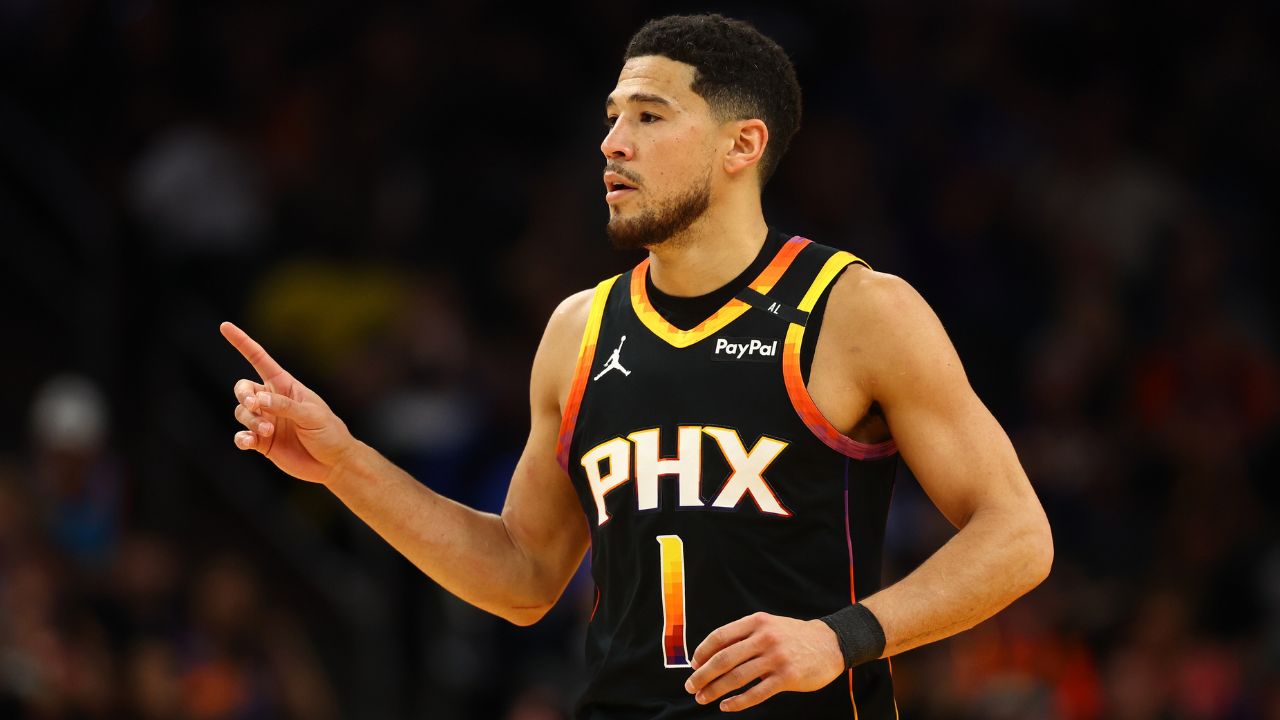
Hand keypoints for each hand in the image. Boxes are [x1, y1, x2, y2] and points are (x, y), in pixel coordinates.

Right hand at [221, 321, 357, 483]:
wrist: (332, 462)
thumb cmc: (328, 432)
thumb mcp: (311, 415)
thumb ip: (285, 406)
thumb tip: (258, 400)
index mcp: (285, 386)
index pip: (259, 360)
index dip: (242, 343)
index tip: (224, 326)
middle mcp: (271, 401)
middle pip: (243, 388)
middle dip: (243, 395)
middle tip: (255, 406)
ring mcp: (265, 421)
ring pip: (241, 413)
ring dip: (250, 420)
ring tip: (267, 431)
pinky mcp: (261, 442)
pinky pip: (242, 436)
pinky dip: (241, 438)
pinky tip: (248, 441)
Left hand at [684, 612, 844, 711]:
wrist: (830, 643)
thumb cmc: (793, 636)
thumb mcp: (769, 625)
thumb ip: (744, 636)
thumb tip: (711, 655)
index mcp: (757, 622)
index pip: (720, 636)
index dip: (702, 652)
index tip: (693, 665)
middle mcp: (764, 638)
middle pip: (724, 659)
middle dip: (703, 675)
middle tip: (691, 686)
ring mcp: (776, 658)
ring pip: (736, 677)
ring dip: (715, 690)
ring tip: (703, 698)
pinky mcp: (786, 677)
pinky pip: (756, 693)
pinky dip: (737, 702)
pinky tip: (726, 706)